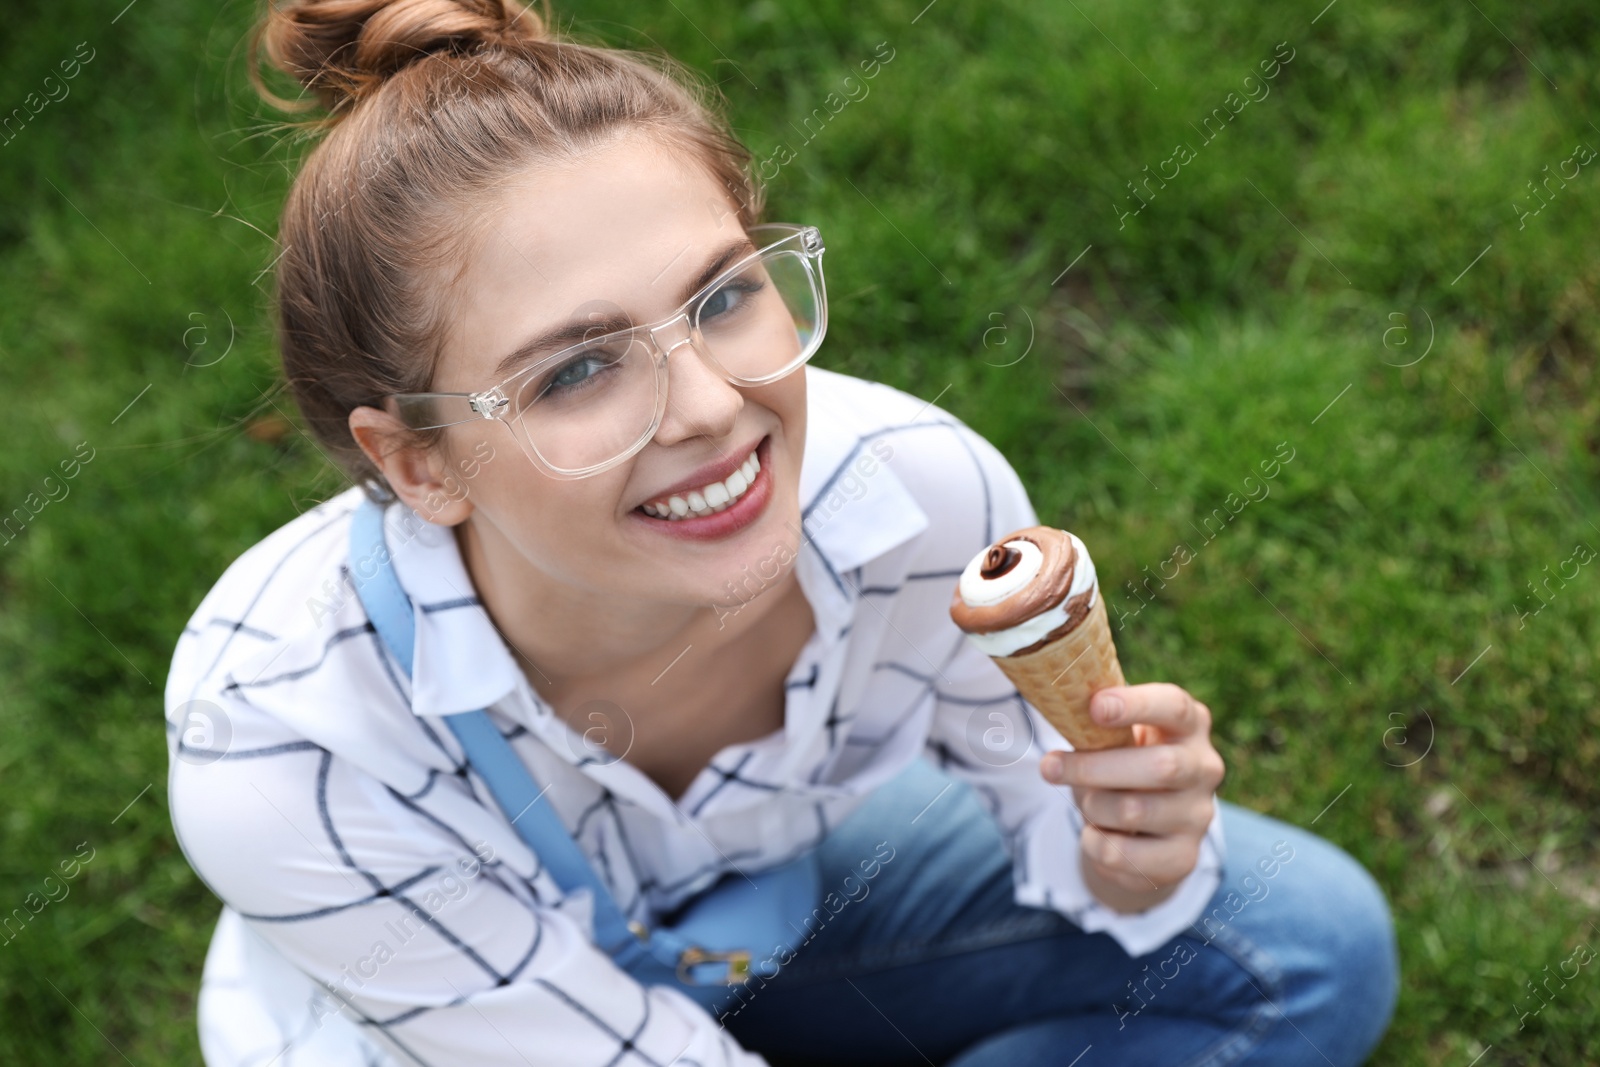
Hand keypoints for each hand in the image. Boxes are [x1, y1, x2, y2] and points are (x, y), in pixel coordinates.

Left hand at [1039, 683, 1224, 913]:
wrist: (1143, 830)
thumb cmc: (1122, 764)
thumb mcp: (1114, 739)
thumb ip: (1096, 725)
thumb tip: (1059, 711)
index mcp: (1189, 724)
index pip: (1174, 706)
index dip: (1136, 705)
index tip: (1094, 707)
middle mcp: (1204, 768)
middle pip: (1161, 766)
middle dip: (1095, 767)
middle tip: (1050, 766)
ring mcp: (1199, 815)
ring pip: (1134, 811)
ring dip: (1092, 805)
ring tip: (1086, 802)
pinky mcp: (1183, 857)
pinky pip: (1123, 853)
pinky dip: (1094, 842)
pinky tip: (1096, 833)